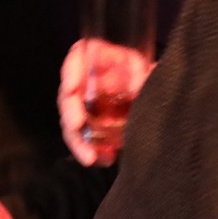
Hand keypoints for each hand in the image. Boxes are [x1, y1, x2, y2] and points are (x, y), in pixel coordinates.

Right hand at [58, 38, 153, 166]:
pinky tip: (106, 159)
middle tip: (76, 125)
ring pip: (73, 125)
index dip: (71, 73)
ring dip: (80, 142)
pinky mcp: (92, 127)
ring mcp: (86, 107)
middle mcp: (84, 83)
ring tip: (91, 157)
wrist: (149, 91)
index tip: (72, 88)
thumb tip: (137, 86)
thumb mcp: (143, 68)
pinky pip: (86, 140)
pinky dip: (94, 152)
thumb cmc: (141, 73)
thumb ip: (140, 73)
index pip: (76, 59)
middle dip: (70, 114)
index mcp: (95, 59)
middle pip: (68, 97)